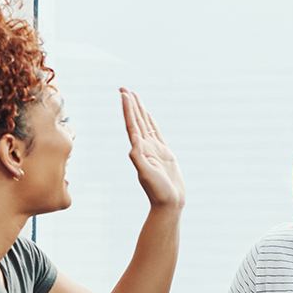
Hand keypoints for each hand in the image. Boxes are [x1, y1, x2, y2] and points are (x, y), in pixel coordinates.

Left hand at [122, 88, 184, 208]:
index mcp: (139, 150)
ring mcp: (153, 149)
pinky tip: (147, 115)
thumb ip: (139, 158)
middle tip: (124, 88)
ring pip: (145, 124)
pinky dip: (151, 122)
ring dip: (139, 110)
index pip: (132, 125)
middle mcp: (144, 147)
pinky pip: (155, 133)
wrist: (168, 203)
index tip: (124, 94)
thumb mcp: (146, 174)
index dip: (128, 109)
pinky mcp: (163, 153)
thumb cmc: (158, 192)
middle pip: (136, 121)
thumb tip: (134, 141)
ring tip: (134, 96)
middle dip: (130, 105)